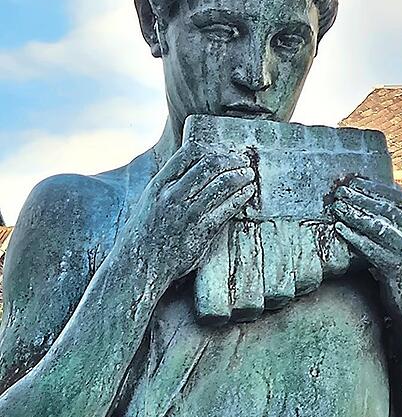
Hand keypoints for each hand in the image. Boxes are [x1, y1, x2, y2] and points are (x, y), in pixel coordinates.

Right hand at [118, 142, 255, 286]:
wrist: (138, 267)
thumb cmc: (146, 233)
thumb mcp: (150, 201)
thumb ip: (169, 184)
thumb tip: (194, 168)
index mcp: (159, 185)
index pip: (188, 153)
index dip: (211, 150)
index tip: (224, 152)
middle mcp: (173, 196)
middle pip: (210, 165)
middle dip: (231, 160)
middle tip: (243, 162)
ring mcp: (188, 213)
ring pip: (221, 184)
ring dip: (240, 176)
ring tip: (249, 174)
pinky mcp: (202, 231)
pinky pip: (227, 208)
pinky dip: (241, 196)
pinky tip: (248, 192)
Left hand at [330, 178, 401, 331]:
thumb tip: (392, 186)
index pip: (399, 198)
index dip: (374, 188)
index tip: (353, 182)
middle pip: (387, 209)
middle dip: (360, 198)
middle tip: (339, 191)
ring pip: (378, 226)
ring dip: (354, 214)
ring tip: (336, 207)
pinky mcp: (400, 270)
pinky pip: (371, 248)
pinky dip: (354, 236)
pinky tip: (340, 229)